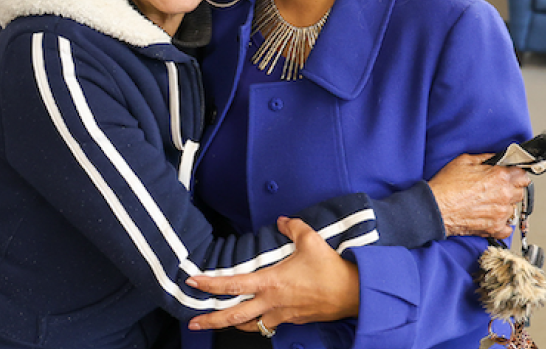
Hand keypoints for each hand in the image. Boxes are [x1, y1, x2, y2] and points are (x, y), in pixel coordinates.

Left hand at [186, 217, 359, 332]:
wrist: (352, 294)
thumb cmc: (331, 269)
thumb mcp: (311, 241)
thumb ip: (293, 227)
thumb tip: (282, 220)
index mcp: (271, 282)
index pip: (233, 284)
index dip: (210, 284)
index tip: (193, 282)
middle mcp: (272, 302)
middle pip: (233, 315)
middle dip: (210, 320)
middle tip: (192, 322)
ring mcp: (281, 314)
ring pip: (248, 325)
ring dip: (230, 325)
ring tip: (217, 324)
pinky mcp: (291, 320)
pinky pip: (267, 325)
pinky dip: (254, 324)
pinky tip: (251, 321)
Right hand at [428, 153, 530, 238]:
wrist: (435, 208)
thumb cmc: (446, 186)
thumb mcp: (464, 161)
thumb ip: (485, 158)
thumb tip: (496, 157)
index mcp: (500, 177)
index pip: (523, 175)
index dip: (516, 174)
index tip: (511, 176)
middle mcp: (504, 196)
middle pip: (520, 192)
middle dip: (511, 189)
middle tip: (497, 188)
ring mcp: (500, 214)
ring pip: (514, 209)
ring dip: (505, 206)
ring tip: (490, 203)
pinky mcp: (494, 228)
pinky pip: (508, 228)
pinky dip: (502, 224)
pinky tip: (492, 217)